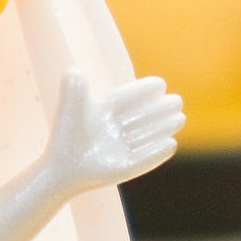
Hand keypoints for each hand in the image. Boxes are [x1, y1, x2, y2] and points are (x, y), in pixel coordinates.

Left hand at [42, 71, 183, 195]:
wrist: (61, 169)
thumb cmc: (65, 137)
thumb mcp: (70, 110)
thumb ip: (73, 90)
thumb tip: (75, 71)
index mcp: (106, 111)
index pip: (127, 98)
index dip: (143, 91)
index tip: (160, 84)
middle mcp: (117, 129)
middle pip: (143, 116)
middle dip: (161, 109)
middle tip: (177, 101)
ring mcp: (122, 149)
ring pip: (147, 135)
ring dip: (164, 127)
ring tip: (180, 118)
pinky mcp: (124, 168)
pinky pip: (143, 160)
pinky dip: (156, 153)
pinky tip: (171, 144)